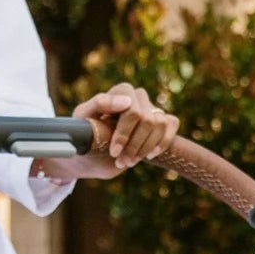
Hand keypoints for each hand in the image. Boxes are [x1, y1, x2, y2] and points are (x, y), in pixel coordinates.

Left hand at [53, 83, 176, 180]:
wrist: (91, 151)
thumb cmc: (84, 132)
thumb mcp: (83, 117)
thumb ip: (99, 103)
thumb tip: (126, 101)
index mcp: (121, 91)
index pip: (132, 109)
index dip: (124, 133)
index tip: (114, 151)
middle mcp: (138, 97)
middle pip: (147, 120)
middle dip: (134, 145)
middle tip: (120, 161)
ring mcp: (151, 109)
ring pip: (160, 125)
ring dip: (145, 148)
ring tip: (129, 162)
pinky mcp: (160, 122)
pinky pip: (172, 125)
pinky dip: (163, 142)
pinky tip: (150, 155)